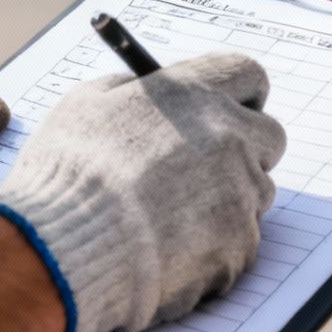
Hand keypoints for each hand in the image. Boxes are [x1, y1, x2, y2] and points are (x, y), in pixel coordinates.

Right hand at [0, 52, 285, 331]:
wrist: (63, 254)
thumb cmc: (63, 179)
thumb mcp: (83, 108)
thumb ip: (128, 90)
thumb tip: (150, 88)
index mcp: (191, 95)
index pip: (247, 74)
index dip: (239, 93)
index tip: (228, 108)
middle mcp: (227, 137)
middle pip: (268, 135)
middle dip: (245, 150)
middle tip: (206, 170)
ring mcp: (240, 192)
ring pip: (256, 193)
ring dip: (227, 203)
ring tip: (169, 223)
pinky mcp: (240, 245)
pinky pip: (240, 243)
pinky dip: (213, 251)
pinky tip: (167, 257)